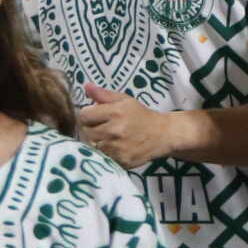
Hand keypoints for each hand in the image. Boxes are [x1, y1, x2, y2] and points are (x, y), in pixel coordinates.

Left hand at [77, 84, 196, 167]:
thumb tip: (86, 86)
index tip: (95, 117)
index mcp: (115, 112)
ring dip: (97, 142)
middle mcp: (115, 131)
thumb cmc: (142, 116)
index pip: (83, 116)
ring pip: (92, 146)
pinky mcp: (121, 161)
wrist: (163, 134)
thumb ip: (104, 94)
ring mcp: (117, 148)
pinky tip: (114, 148)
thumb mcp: (125, 101)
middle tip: (103, 128)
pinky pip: (103, 157)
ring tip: (108, 138)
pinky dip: (106, 153)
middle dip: (92, 129)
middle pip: (86, 132)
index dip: (87, 115)